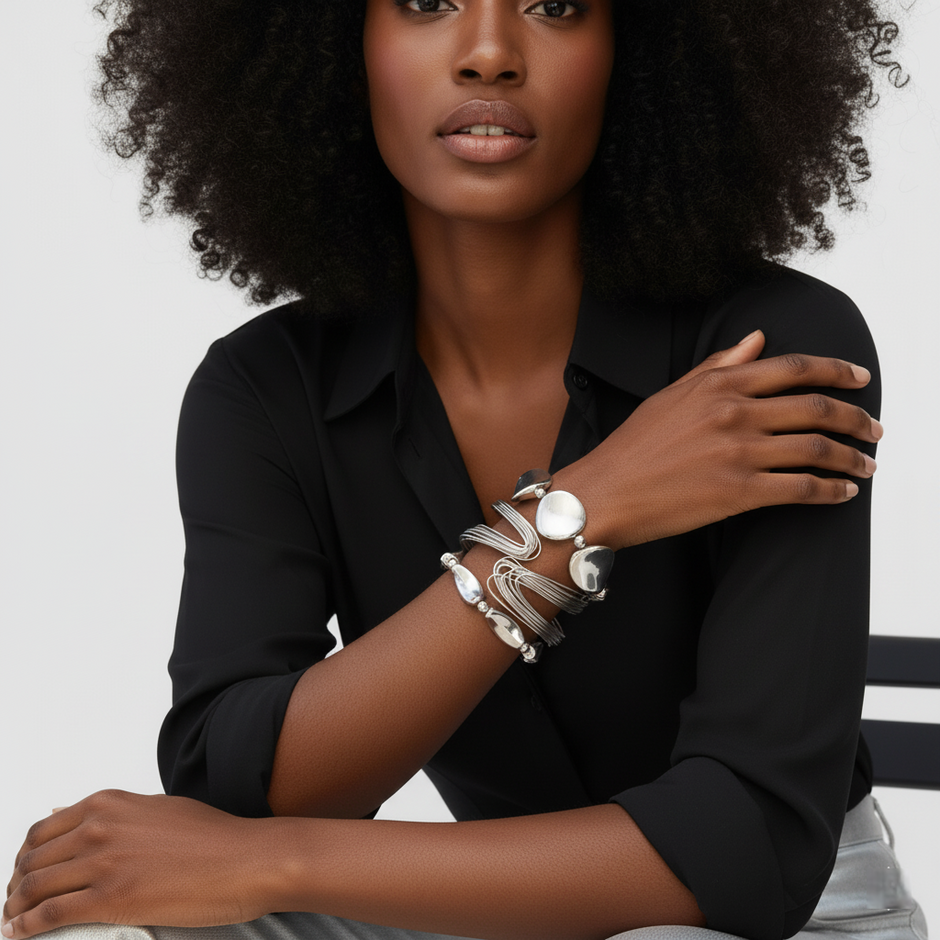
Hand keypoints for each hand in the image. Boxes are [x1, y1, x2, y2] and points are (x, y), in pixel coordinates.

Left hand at [3, 790, 275, 938]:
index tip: (26, 874)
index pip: (42, 830)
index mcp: (109, 803)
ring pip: (32, 888)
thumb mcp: (158, 808)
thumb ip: (112, 812)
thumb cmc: (212, 836)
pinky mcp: (110, 898)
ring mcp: (103, 861)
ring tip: (15, 923)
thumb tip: (64, 811)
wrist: (245, 858)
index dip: (26, 857)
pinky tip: (20, 935)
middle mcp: (99, 827)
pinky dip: (26, 928)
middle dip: (16, 886)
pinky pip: (49, 914)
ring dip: (15, 910)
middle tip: (17, 904)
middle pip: (31, 859)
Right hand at [574, 330, 881, 548]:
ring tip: (866, 465)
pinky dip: (830, 491)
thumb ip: (718, 366)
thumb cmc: (633, 447)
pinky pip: (801, 488)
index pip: (794, 369)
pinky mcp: (738, 492)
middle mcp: (734, 413)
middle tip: (875, 429)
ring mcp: (738, 453)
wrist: (604, 493)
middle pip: (817, 408)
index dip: (837, 371)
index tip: (861, 378)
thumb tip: (756, 339)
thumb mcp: (671, 395)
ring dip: (852, 458)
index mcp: (719, 385)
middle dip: (857, 418)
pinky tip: (842, 493)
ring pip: (817, 449)